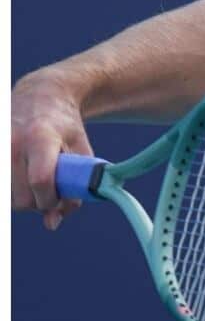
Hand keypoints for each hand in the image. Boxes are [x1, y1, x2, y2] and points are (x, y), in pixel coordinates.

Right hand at [11, 69, 94, 229]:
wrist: (39, 97)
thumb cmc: (65, 126)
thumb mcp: (81, 149)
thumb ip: (75, 186)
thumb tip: (53, 223)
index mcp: (41, 137)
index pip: (41, 179)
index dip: (51, 198)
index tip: (59, 198)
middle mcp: (12, 143)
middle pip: (22, 198)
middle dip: (40, 203)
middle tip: (51, 189)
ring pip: (9, 200)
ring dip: (24, 200)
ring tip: (36, 181)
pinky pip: (2, 192)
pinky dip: (13, 193)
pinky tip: (22, 180)